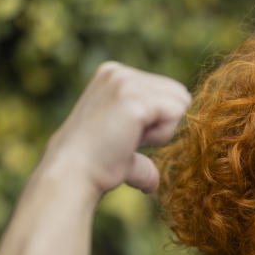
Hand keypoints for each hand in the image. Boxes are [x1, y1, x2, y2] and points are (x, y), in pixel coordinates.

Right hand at [42, 62, 190, 198]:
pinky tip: (132, 140)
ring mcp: (125, 82)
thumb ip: (140, 149)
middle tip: (129, 139)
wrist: (74, 173)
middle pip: (179, 93)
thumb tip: (152, 182)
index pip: (169, 90)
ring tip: (129, 139)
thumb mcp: (121, 144)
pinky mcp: (133, 100)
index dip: (157, 121)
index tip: (127, 134)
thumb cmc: (94, 165)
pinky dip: (161, 134)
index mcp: (115, 75)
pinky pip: (176, 112)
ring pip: (180, 102)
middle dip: (163, 124)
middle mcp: (119, 72)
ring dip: (163, 130)